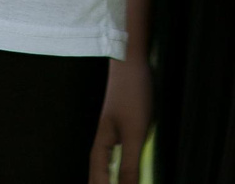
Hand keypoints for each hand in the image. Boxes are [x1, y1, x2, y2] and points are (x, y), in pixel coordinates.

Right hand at [87, 52, 152, 183]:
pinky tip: (131, 176)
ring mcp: (112, 140)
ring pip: (109, 173)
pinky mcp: (122, 133)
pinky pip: (120, 161)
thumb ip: (129, 166)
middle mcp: (102, 148)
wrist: (132, 63)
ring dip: (116, 181)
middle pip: (100, 181)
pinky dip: (125, 173)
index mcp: (100, 151)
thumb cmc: (131, 95)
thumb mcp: (134, 134)